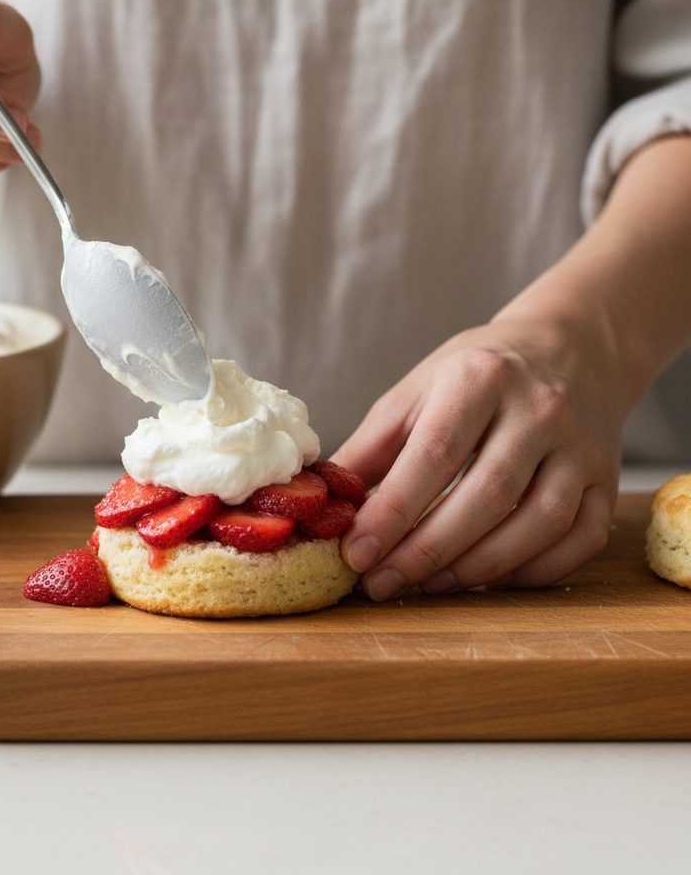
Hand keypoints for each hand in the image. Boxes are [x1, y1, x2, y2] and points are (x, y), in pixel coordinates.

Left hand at [332, 311, 621, 599]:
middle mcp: (539, 410)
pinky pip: (579, 540)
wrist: (568, 348)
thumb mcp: (416, 392)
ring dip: (476, 567)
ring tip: (425, 585)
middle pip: (486, 496)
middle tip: (382, 582)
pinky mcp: (608, 480)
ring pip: (537, 525)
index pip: (433, 455)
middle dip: (426, 551)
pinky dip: (531, 571)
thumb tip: (326, 500)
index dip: (393, 512)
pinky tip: (487, 579)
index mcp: (480, 379)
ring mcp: (581, 447)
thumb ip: (371, 446)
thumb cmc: (477, 375)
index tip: (356, 552)